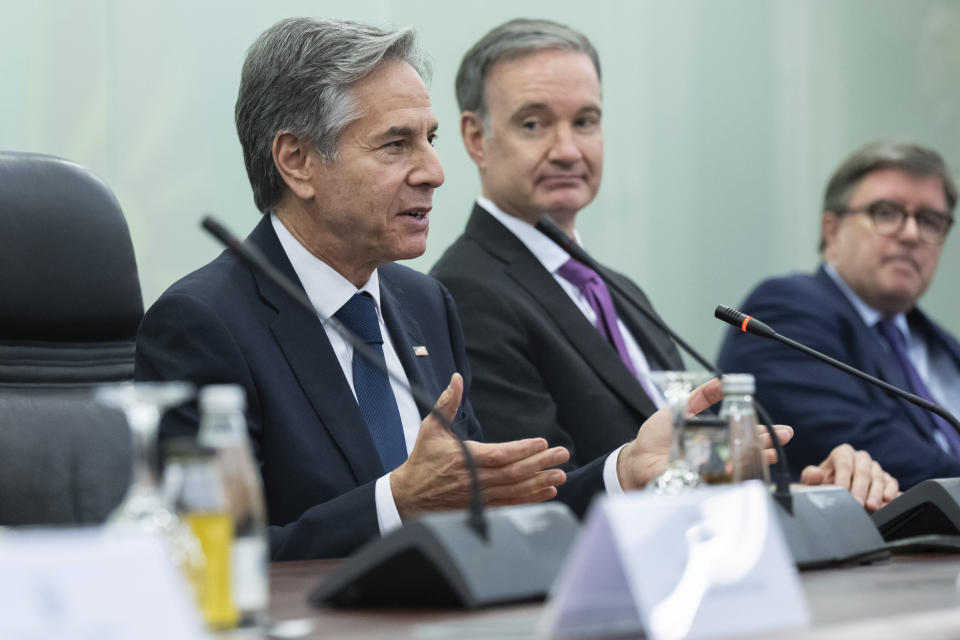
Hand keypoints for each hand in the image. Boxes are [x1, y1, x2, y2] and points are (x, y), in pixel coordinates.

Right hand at [390, 373, 569, 519]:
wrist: (409, 495)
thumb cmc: (423, 459)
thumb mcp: (432, 428)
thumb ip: (447, 403)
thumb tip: (456, 379)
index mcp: (464, 458)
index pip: (500, 454)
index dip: (523, 450)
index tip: (542, 443)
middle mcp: (474, 480)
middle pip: (514, 473)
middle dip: (540, 464)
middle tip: (561, 455)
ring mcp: (479, 497)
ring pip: (515, 490)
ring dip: (540, 482)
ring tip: (560, 474)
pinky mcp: (481, 508)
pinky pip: (511, 504)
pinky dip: (530, 499)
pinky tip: (547, 492)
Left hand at [617, 378, 795, 489]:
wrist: (636, 458)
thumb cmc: (658, 436)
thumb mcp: (680, 409)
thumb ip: (700, 397)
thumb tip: (722, 380)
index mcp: (715, 438)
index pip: (745, 435)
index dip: (764, 433)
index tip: (782, 431)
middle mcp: (717, 457)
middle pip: (747, 452)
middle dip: (767, 447)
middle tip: (781, 441)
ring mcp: (710, 472)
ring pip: (738, 468)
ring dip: (753, 462)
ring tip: (767, 456)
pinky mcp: (698, 484)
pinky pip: (716, 481)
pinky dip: (725, 475)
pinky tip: (735, 468)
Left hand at [800, 444, 899, 511]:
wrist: (836, 495)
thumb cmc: (823, 487)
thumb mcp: (812, 483)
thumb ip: (810, 478)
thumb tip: (817, 473)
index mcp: (842, 453)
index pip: (844, 463)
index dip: (844, 478)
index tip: (842, 492)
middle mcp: (860, 458)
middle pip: (863, 470)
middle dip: (861, 488)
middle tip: (858, 503)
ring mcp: (875, 468)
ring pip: (878, 477)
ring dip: (876, 493)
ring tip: (872, 507)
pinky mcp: (887, 479)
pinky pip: (891, 483)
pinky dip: (891, 491)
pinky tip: (887, 500)